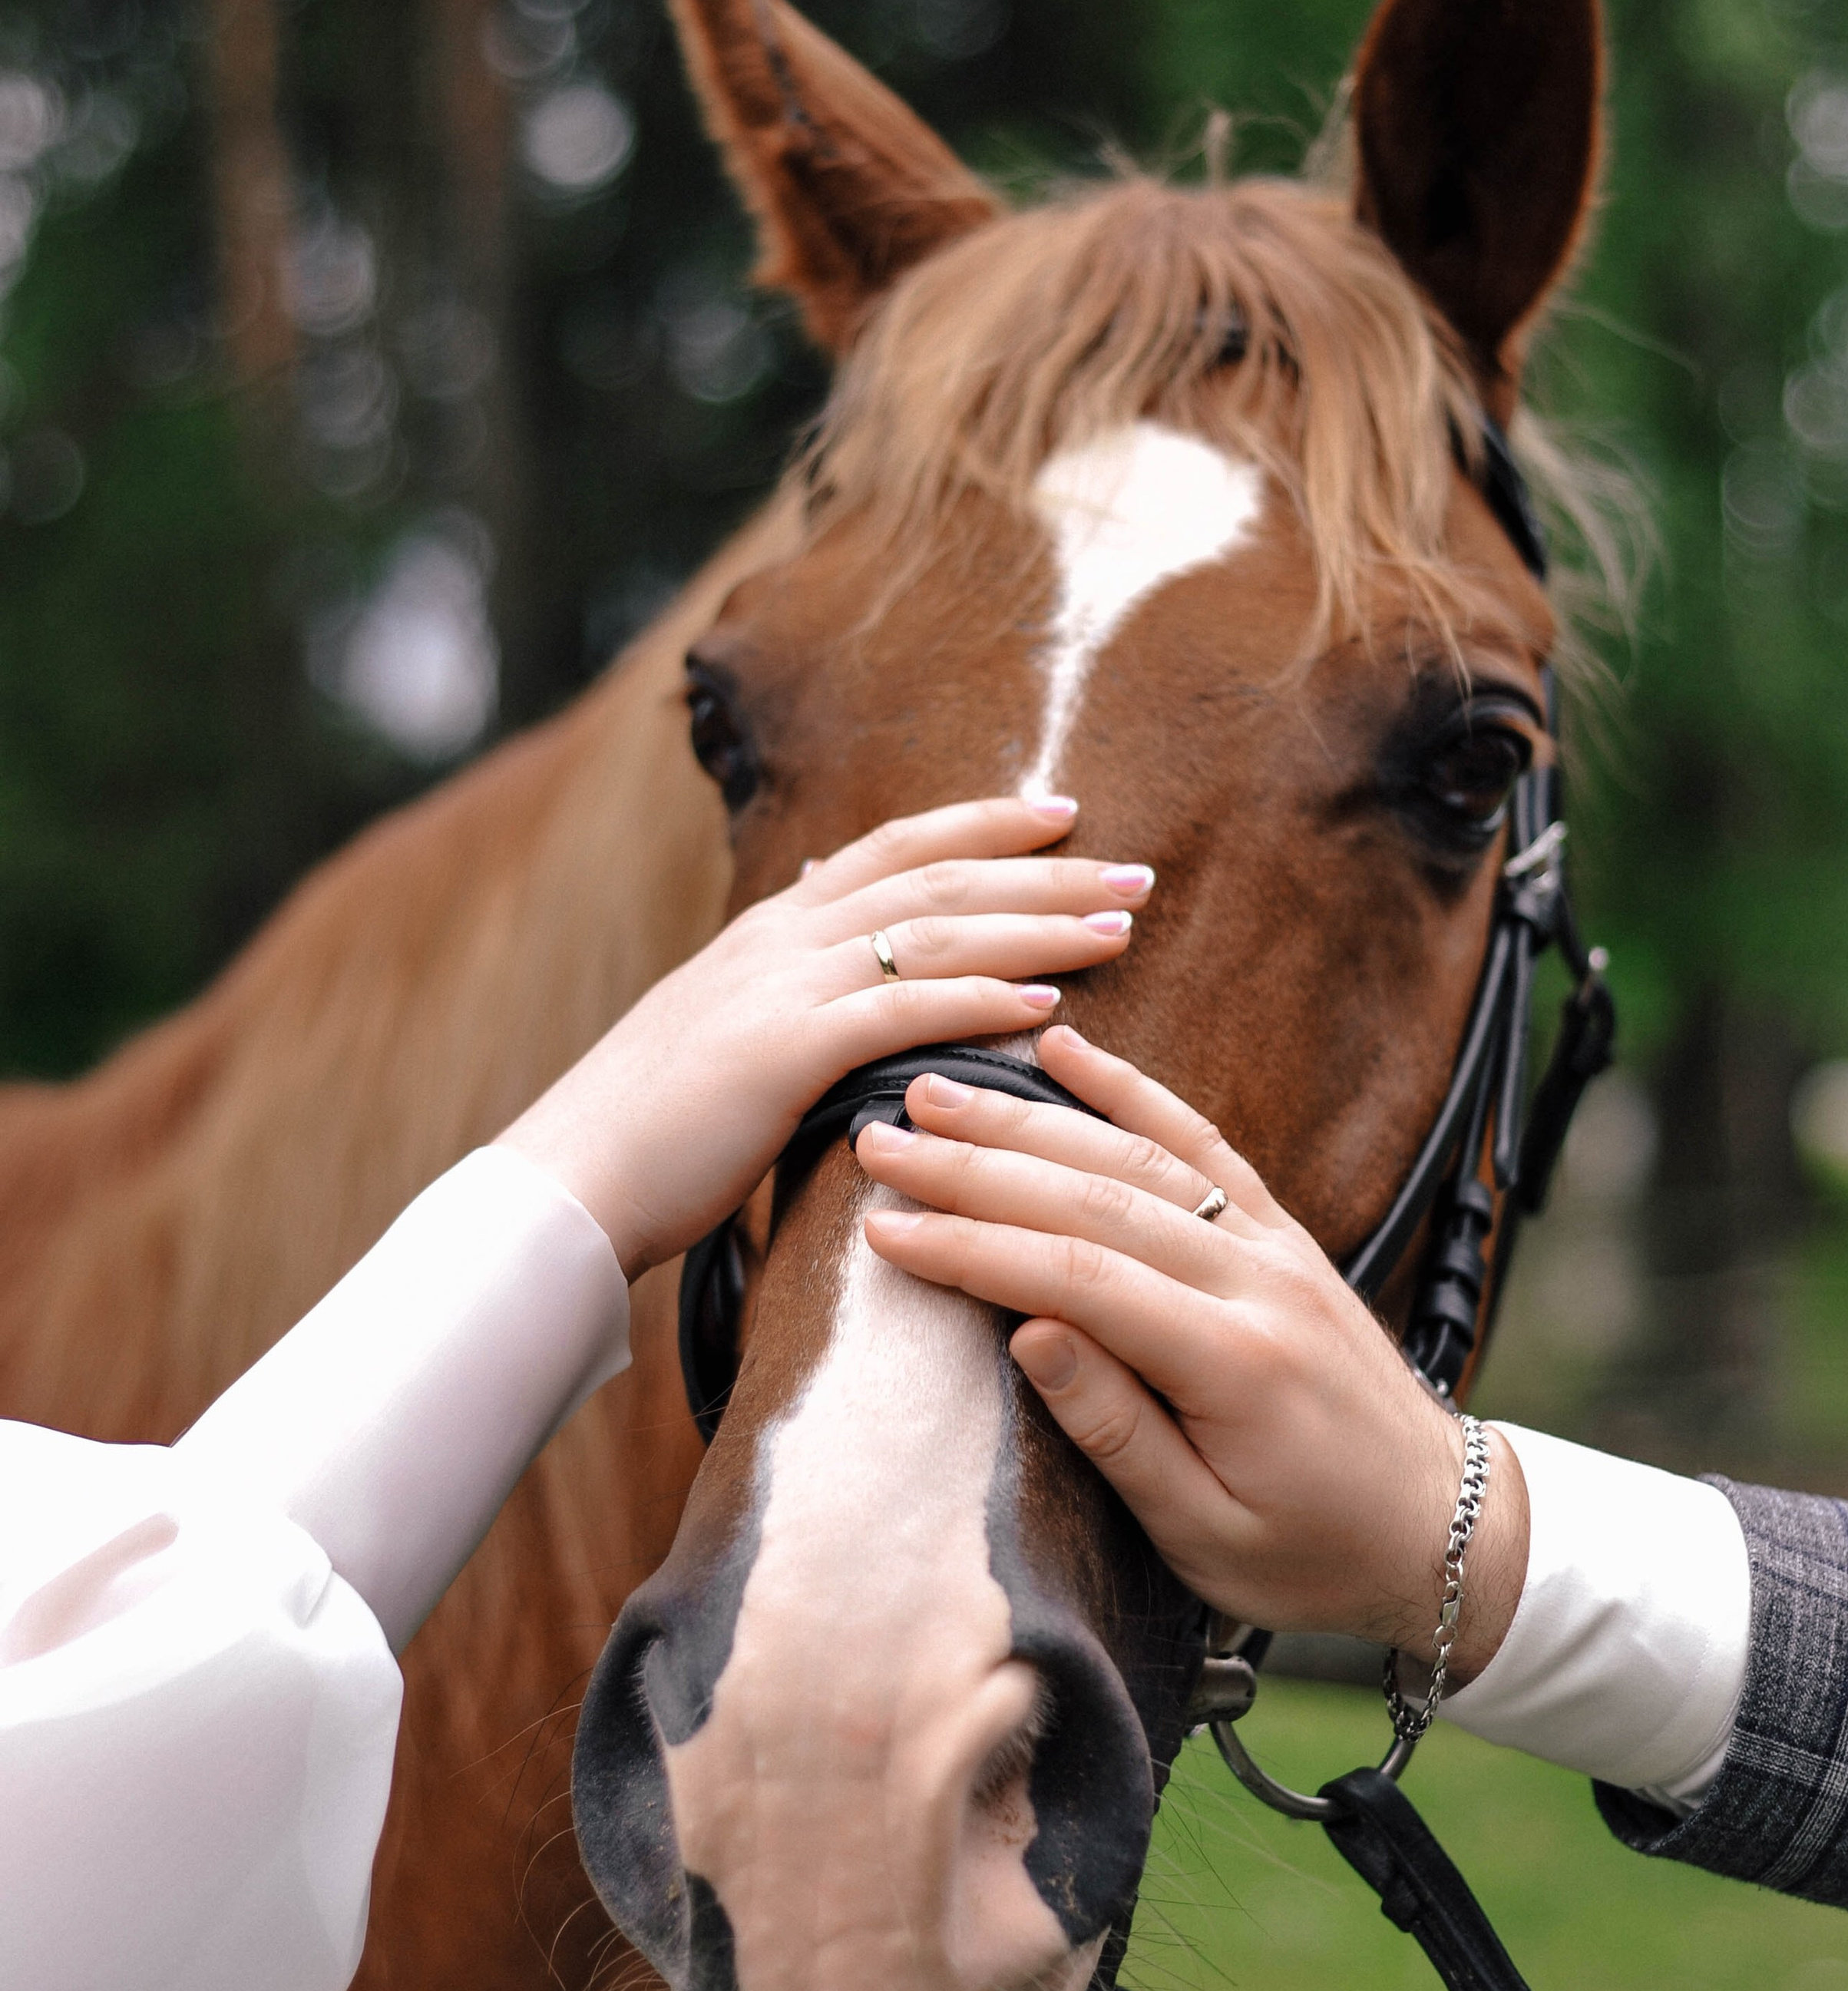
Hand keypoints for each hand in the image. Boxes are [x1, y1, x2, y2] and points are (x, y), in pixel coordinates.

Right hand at [499, 798, 1150, 1280]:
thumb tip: (827, 935)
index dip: (981, 825)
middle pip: (933, 878)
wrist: (570, 1178)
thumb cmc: (649, 1127)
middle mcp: (779, 938)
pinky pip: (900, 1012)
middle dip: (1042, 869)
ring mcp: (779, 989)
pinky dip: (978, 1000)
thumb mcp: (719, 1028)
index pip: (893, 849)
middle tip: (1134, 866)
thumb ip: (781, 982)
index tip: (1061, 812)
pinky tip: (1046, 1004)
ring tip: (1119, 927)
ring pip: (931, 933)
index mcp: (768, 928)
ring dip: (1035, 926)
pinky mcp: (782, 1052)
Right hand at [855, 1025, 1528, 1680]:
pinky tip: (1067, 1049)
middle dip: (978, 1167)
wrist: (1444, 1525)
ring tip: (935, 1093)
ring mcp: (1276, 1245)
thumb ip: (1120, 1432)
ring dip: (1030, 1119)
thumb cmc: (1314, 1552)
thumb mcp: (1208, 1535)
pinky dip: (1130, 1090)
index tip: (884, 1230)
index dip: (973, 1250)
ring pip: (1139, 1158)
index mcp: (1236, 1365)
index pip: (1081, 1283)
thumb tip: (1028, 1334)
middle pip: (1096, 1202)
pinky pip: (1200, 1141)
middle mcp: (1259, 1282)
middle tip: (879, 1141)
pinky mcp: (1282, 1232)